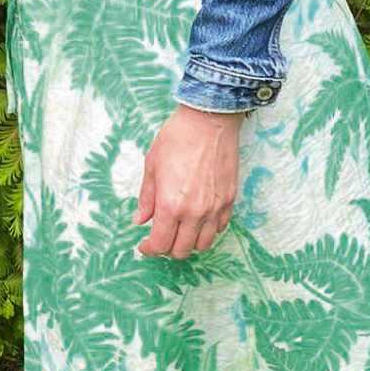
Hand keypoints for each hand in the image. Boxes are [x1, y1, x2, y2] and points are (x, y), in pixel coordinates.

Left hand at [134, 104, 243, 260]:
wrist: (209, 120)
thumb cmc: (177, 138)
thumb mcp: (152, 165)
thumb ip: (147, 197)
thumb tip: (140, 219)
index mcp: (170, 205)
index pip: (160, 244)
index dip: (150, 249)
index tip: (145, 245)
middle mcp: (194, 212)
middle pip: (182, 250)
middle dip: (168, 248)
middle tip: (161, 237)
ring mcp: (214, 208)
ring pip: (203, 244)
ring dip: (189, 243)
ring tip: (180, 231)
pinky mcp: (229, 200)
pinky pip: (220, 228)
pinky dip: (208, 230)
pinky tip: (199, 219)